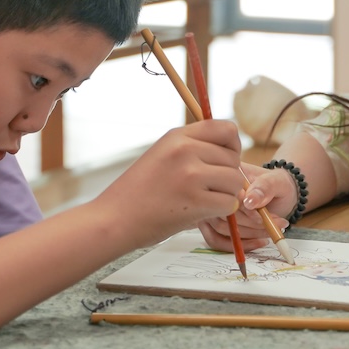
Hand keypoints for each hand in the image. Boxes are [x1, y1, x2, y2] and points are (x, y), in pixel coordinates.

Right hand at [99, 120, 245, 245]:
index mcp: (178, 136)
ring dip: (226, 195)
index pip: (227, 129)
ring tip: (204, 201)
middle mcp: (185, 149)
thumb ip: (192, 149)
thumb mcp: (162, 155)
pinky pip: (229, 203)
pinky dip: (222, 212)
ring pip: (235, 181)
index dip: (232, 146)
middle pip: (233, 159)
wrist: (113, 219)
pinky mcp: (195, 200)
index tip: (224, 161)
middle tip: (208, 190)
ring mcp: (190, 174)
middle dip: (227, 177)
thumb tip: (231, 152)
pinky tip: (203, 213)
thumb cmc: (137, 193)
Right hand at [197, 163, 293, 251]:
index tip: (263, 217)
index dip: (246, 210)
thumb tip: (248, 201)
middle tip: (275, 224)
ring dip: (248, 235)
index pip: (227, 194)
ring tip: (270, 230)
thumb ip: (264, 187)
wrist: (282, 193)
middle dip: (251, 224)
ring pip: (221, 229)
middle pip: (221, 213)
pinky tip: (259, 241)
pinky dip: (239, 244)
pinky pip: (218, 240)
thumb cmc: (278, 184)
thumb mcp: (278, 181)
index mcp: (227, 172)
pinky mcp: (215, 223)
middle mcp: (215, 190)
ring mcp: (212, 207)